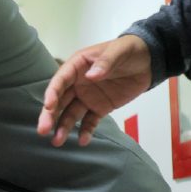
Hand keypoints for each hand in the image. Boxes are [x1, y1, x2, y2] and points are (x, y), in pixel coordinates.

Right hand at [38, 34, 152, 146]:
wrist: (148, 61)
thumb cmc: (129, 50)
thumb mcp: (119, 51)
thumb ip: (105, 62)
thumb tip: (91, 76)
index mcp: (77, 66)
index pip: (60, 80)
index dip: (53, 93)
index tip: (49, 106)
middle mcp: (77, 83)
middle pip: (59, 101)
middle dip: (50, 116)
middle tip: (42, 131)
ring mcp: (87, 97)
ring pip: (70, 114)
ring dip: (63, 128)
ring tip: (57, 142)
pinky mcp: (99, 108)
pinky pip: (89, 121)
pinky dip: (85, 131)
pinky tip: (83, 141)